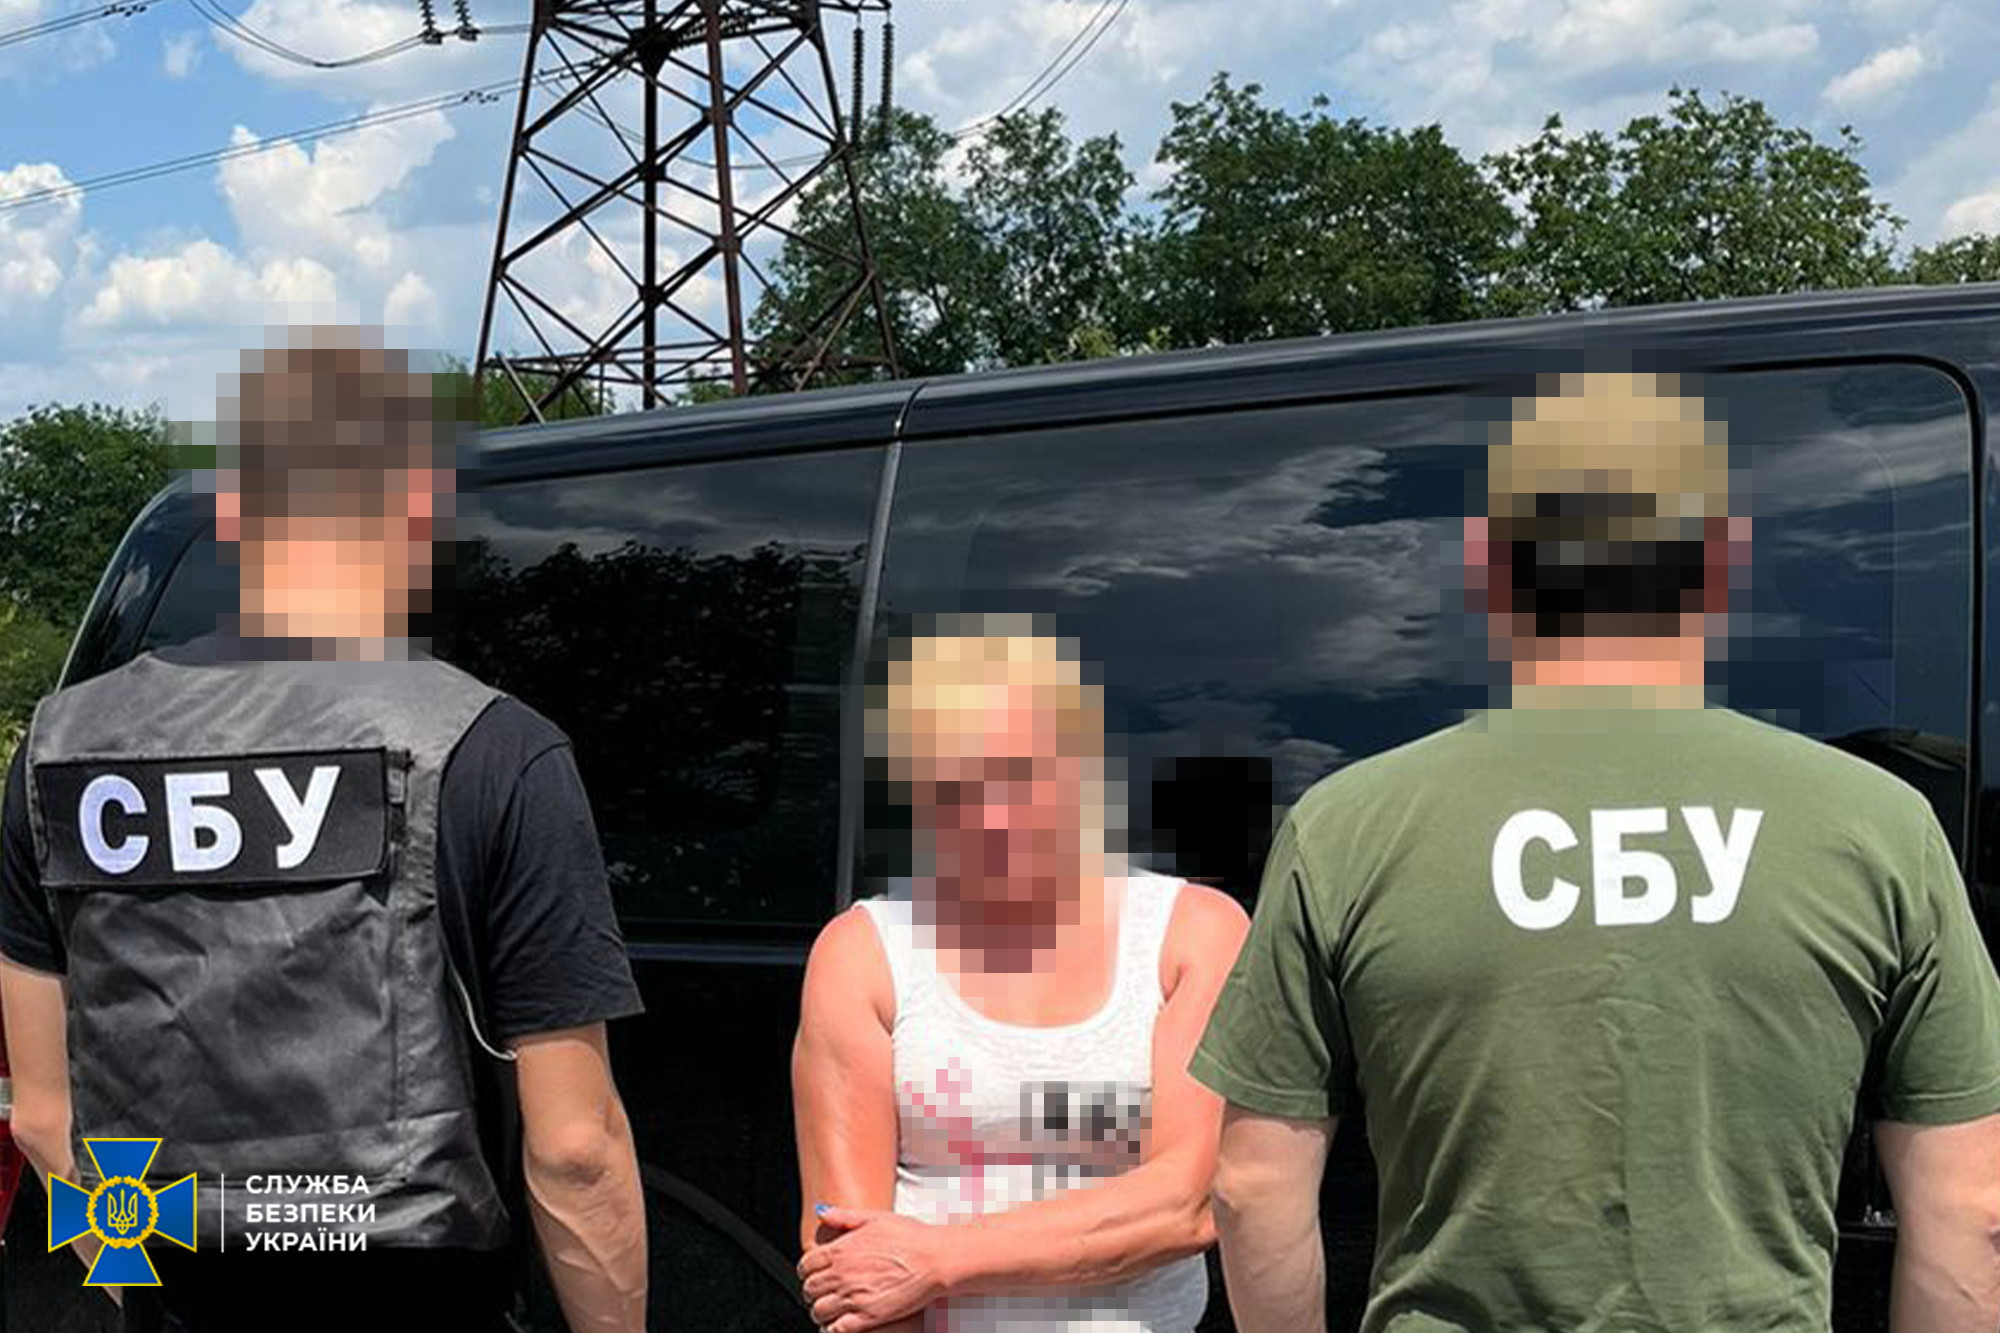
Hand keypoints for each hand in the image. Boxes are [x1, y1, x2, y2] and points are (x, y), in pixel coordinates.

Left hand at [798, 1206, 948, 1332]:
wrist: (935, 1259)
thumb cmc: (911, 1237)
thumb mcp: (875, 1218)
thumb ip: (844, 1216)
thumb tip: (821, 1212)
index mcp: (840, 1250)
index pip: (806, 1265)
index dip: (807, 1271)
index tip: (813, 1274)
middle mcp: (841, 1274)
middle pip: (810, 1289)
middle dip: (813, 1292)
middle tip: (821, 1293)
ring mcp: (853, 1297)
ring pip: (819, 1311)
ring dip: (821, 1312)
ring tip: (829, 1311)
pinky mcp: (867, 1317)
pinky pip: (837, 1329)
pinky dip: (832, 1329)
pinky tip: (838, 1325)